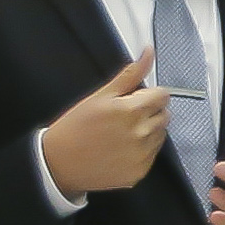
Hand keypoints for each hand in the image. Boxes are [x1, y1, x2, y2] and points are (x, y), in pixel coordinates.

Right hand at [39, 53, 168, 195]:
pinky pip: (153, 155)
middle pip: (164, 115)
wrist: (59, 163)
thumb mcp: (101, 96)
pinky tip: (122, 148)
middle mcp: (140, 134)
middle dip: (150, 111)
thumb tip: (148, 53)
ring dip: (149, 130)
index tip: (136, 98)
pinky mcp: (139, 172)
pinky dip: (143, 150)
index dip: (150, 94)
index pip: (163, 96)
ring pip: (161, 135)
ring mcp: (141, 155)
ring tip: (122, 132)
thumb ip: (130, 75)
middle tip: (126, 115)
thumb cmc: (76, 127)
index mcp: (131, 111)